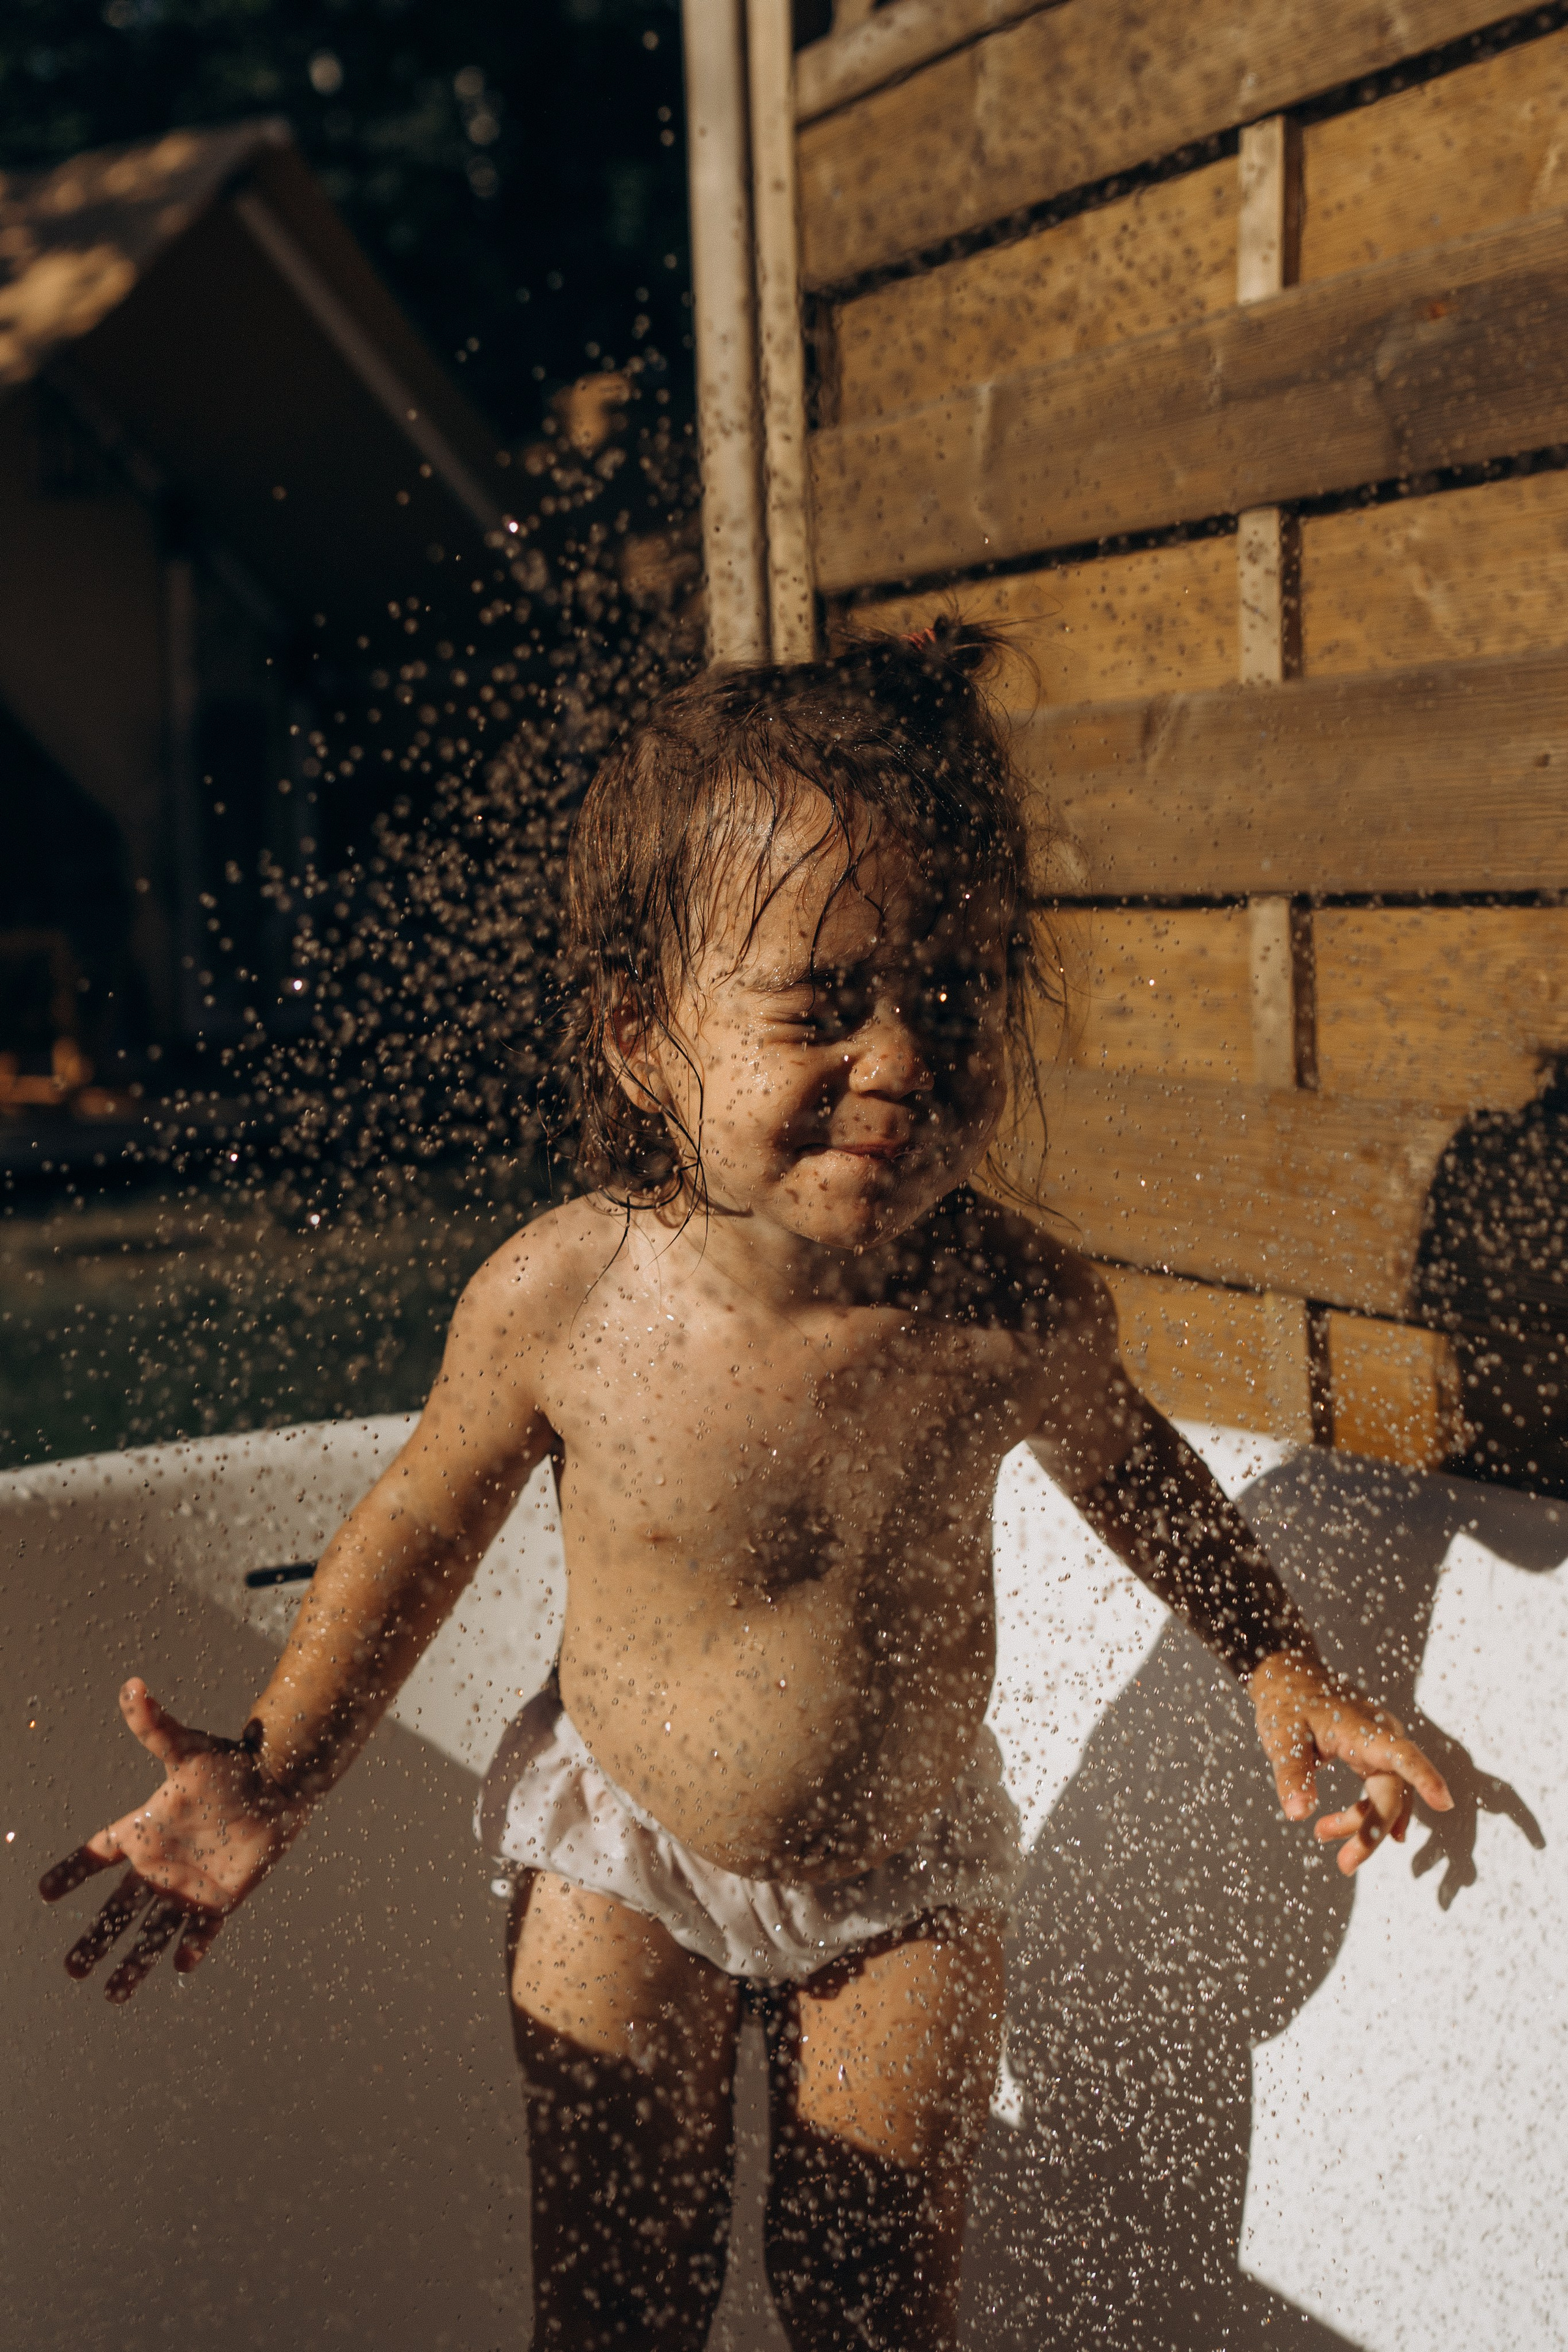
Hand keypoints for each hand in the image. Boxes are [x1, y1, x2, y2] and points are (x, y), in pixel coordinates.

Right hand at [38, 1677, 309, 2001]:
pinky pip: (201, 1934)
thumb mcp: (187, 1747)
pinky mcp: (221, 1900)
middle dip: (93, 1939)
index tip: (44, 1891)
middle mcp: (160, 1865)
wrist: (279, 1781)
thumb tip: (133, 1685)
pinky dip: (191, 1952)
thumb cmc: (231, 1763)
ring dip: (132, 1962)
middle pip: (116, 1910)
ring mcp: (188, 1885)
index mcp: (144, 1829)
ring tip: (112, 1993)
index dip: (71, 1872)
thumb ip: (155, 1725)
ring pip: (151, 1932)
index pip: (96, 1854)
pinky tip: (178, 1970)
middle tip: (71, 1970)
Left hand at [1247, 1651, 1452, 1874]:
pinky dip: (1366, 1813)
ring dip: (1362, 1823)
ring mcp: (1381, 1748)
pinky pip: (1380, 1791)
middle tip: (1345, 1864)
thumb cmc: (1287, 1704)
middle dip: (1371, 1830)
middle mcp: (1382, 1737)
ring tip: (1321, 1833)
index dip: (1424, 1777)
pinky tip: (1362, 1835)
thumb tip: (1298, 1813)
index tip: (1444, 1802)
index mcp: (1363, 1728)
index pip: (1401, 1754)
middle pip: (1390, 1792)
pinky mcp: (1374, 1756)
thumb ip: (1292, 1774)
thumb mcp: (1282, 1737)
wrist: (1290, 1678)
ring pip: (1386, 1796)